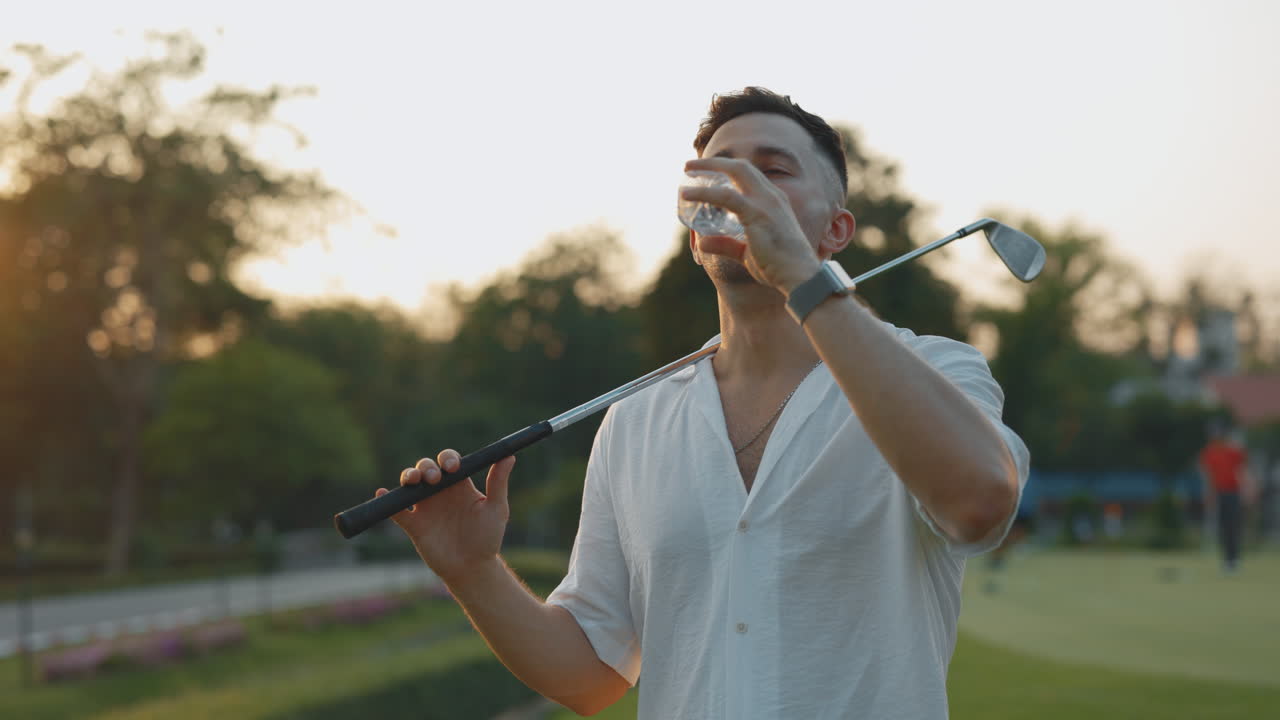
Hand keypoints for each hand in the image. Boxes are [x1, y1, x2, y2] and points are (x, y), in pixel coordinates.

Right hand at [376, 449, 515, 584]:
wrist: (471, 568)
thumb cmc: (487, 538)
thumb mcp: (495, 509)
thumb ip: (498, 483)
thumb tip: (509, 455)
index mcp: (460, 484)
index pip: (450, 462)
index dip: (448, 459)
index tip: (452, 467)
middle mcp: (441, 492)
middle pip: (426, 468)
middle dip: (426, 467)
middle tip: (433, 478)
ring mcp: (425, 507)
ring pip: (410, 484)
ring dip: (408, 476)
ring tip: (413, 480)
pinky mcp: (413, 524)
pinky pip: (396, 509)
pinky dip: (387, 501)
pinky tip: (382, 493)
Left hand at [681, 157, 820, 292]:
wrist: (799, 277)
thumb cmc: (778, 267)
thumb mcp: (747, 253)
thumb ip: (726, 245)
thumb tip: (702, 243)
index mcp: (774, 201)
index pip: (750, 176)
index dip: (727, 170)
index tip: (707, 172)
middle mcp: (772, 196)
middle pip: (741, 166)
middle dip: (715, 162)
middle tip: (690, 166)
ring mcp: (766, 202)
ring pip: (734, 172)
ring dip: (708, 167)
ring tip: (686, 170)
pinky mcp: (757, 214)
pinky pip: (725, 196)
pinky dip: (704, 193)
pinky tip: (687, 195)